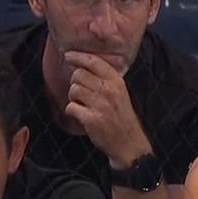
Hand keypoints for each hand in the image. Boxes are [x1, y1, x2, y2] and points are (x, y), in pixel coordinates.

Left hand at [63, 51, 151, 166]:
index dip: (78, 56)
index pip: (94, 61)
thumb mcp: (120, 92)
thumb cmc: (121, 117)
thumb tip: (82, 65)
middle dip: (75, 82)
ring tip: (82, 105)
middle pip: (78, 74)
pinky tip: (80, 115)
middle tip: (81, 92)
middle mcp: (109, 90)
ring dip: (73, 97)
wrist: (128, 143)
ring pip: (73, 90)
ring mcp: (100, 104)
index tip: (68, 55)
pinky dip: (72, 111)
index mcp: (117, 81)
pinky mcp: (91, 119)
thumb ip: (105, 79)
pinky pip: (71, 107)